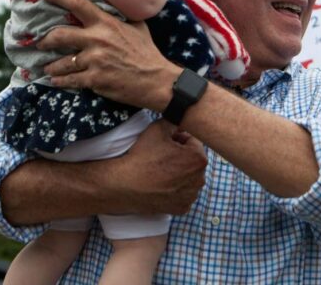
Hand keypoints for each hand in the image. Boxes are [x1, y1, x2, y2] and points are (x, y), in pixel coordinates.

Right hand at [0, 120, 206, 223]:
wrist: (121, 184)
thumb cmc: (139, 155)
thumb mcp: (157, 129)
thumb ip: (174, 119)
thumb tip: (182, 111)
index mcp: (198, 158)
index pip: (192, 141)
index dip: (177, 139)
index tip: (162, 142)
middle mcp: (199, 179)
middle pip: (191, 160)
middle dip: (180, 155)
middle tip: (159, 155)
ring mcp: (191, 196)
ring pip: (188, 177)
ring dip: (178, 172)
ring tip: (158, 169)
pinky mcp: (181, 209)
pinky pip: (182, 194)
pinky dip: (174, 190)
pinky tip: (160, 184)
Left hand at [36, 0, 179, 110]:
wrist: (157, 80)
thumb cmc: (147, 52)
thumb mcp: (137, 26)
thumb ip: (120, 16)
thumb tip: (113, 4)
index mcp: (106, 23)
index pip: (77, 3)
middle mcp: (97, 39)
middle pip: (60, 35)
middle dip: (45, 40)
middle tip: (40, 43)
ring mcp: (95, 60)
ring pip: (61, 62)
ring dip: (51, 66)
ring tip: (47, 68)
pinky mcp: (95, 79)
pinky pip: (69, 80)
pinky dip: (59, 81)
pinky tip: (55, 81)